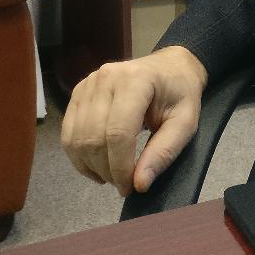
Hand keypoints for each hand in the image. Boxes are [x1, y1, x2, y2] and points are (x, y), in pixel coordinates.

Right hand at [61, 45, 207, 196]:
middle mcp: (106, 78)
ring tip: (112, 175)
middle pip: (94, 138)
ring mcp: (88, 83)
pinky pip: (68, 134)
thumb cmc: (180, 93)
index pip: (118, 132)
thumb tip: (139, 184)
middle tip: (124, 184)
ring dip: (91, 166)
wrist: (169, 67)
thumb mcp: (186, 121)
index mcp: (136, 80)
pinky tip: (96, 165)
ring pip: (77, 139)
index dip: (120, 167)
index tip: (130, 188)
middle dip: (107, 170)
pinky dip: (79, 157)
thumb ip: (164, 151)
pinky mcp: (78, 92)